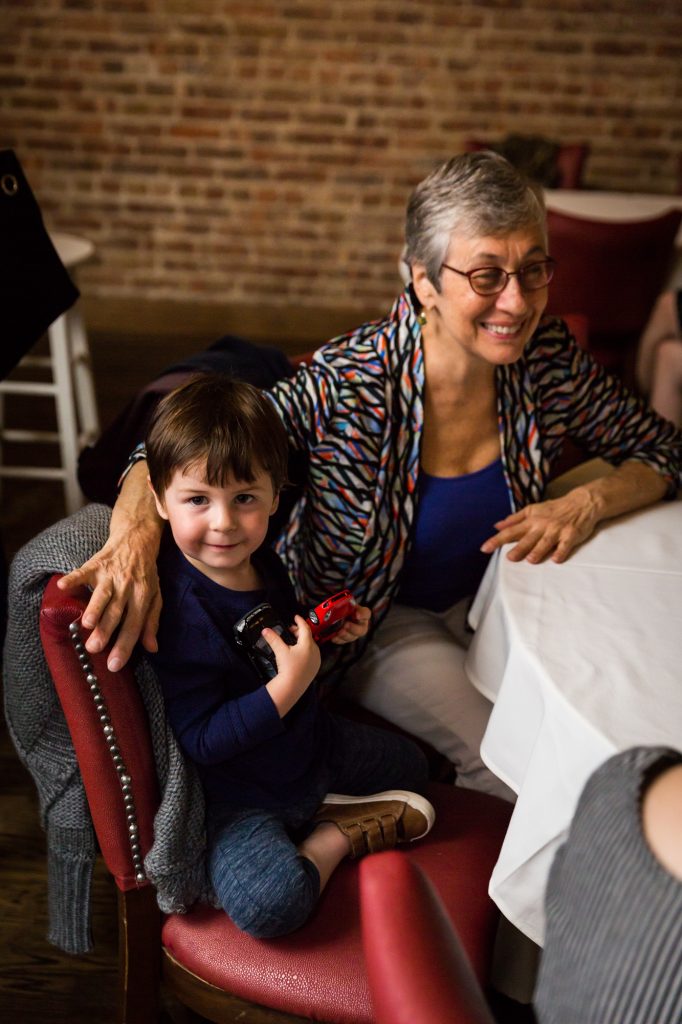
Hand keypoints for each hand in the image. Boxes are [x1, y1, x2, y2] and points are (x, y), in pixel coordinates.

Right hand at [57, 525, 161, 670]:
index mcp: (143, 597)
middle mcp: (128, 586)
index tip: (114, 665)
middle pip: (116, 612)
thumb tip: (152, 648)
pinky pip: (84, 571)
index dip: (125, 645)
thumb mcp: (154, 596)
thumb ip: (151, 622)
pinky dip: (73, 578)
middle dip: (106, 631)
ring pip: (102, 594)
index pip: (134, 625)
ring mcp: (111, 575)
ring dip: (95, 607)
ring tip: (86, 624)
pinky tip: (63, 586)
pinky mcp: (97, 563)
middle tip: (94, 649)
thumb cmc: (145, 573)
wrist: (137, 539)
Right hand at [264, 616, 321, 716]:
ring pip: (310, 645)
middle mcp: (315, 651)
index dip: (300, 621)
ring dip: (302, 641)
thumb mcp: (280, 651)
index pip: (305, 628)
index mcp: (308, 644)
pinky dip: (305, 651)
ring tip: (292, 642)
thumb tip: (266, 630)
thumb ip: (273, 638)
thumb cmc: (288, 669)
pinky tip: (297, 654)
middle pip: (308, 636)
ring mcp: (316, 660)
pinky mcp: (315, 668)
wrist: (292, 687)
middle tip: (290, 631)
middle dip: (299, 632)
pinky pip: (311, 654)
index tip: (296, 617)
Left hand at [330, 603, 371, 643]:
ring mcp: (353, 633)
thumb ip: (343, 603)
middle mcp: (360, 625)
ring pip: (352, 637)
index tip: (356, 615)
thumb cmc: (342, 607)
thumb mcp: (343, 603)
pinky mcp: (345, 638)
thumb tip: (336, 603)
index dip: (362, 615)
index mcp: (361, 613)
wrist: (335, 613)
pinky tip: (333, 637)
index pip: (366, 613)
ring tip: (339, 632)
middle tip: (346, 625)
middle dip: (353, 628)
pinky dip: (338, 640)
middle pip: (361, 630)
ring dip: (345, 635)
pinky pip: (343, 641)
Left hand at [480, 488, 600, 563]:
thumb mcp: (532, 510)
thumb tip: (496, 526)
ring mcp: (557, 530)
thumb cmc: (555, 508)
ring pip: (546, 542)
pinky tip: (556, 559)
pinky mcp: (571, 535)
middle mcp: (542, 525)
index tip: (484, 548)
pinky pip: (565, 545)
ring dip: (539, 550)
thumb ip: (514, 519)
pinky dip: (561, 551)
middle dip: (518, 548)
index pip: (510, 531)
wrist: (581, 503)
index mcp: (531, 520)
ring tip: (531, 560)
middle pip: (527, 538)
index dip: (497, 540)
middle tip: (509, 558)